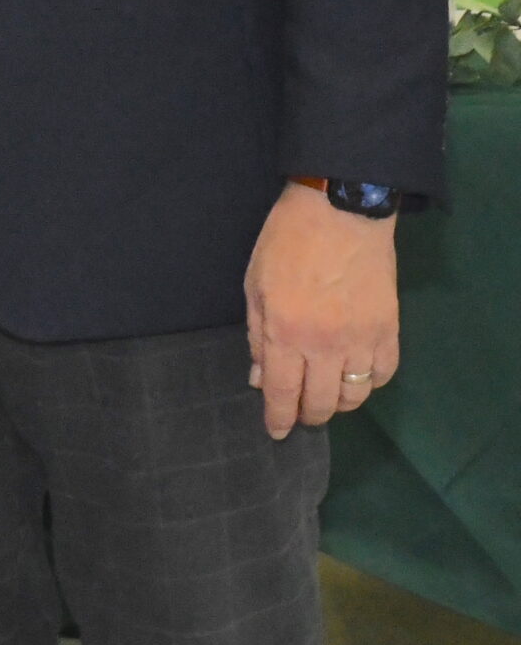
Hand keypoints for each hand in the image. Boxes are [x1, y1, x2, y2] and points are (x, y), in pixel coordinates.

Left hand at [245, 181, 399, 437]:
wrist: (341, 212)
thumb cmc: (286, 241)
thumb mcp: (255, 284)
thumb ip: (257, 335)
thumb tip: (260, 378)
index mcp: (285, 332)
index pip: (283, 393)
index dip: (279, 418)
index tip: (276, 432)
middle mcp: (325, 345)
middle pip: (321, 403)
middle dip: (308, 415)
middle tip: (300, 413)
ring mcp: (362, 341)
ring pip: (355, 397)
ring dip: (338, 403)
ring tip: (326, 396)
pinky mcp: (390, 331)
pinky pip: (383, 375)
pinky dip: (369, 383)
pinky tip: (355, 375)